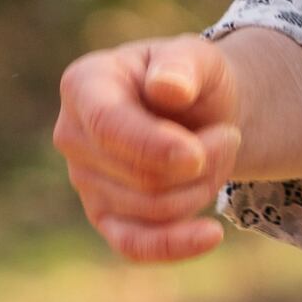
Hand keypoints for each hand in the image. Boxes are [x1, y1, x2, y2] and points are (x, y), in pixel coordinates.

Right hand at [53, 34, 239, 264]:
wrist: (198, 112)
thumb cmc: (190, 78)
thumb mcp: (196, 56)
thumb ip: (182, 63)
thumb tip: (167, 88)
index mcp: (84, 85)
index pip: (107, 126)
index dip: (152, 146)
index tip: (196, 155)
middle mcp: (72, 136)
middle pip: (140, 175)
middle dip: (201, 162)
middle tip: (229, 136)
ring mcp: (84, 181)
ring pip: (151, 209)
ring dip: (203, 187)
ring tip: (218, 155)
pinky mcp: (105, 218)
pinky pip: (133, 245)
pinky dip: (175, 245)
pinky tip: (211, 234)